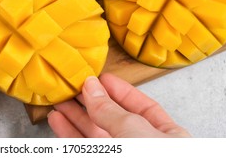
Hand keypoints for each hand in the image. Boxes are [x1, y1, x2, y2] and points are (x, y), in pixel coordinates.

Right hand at [48, 73, 189, 137]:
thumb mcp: (137, 134)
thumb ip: (111, 111)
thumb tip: (92, 88)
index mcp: (166, 137)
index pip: (141, 107)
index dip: (119, 91)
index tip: (99, 78)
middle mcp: (142, 148)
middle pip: (113, 119)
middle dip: (91, 102)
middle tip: (72, 87)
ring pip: (94, 135)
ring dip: (75, 117)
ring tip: (59, 102)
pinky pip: (83, 148)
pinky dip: (70, 135)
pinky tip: (59, 122)